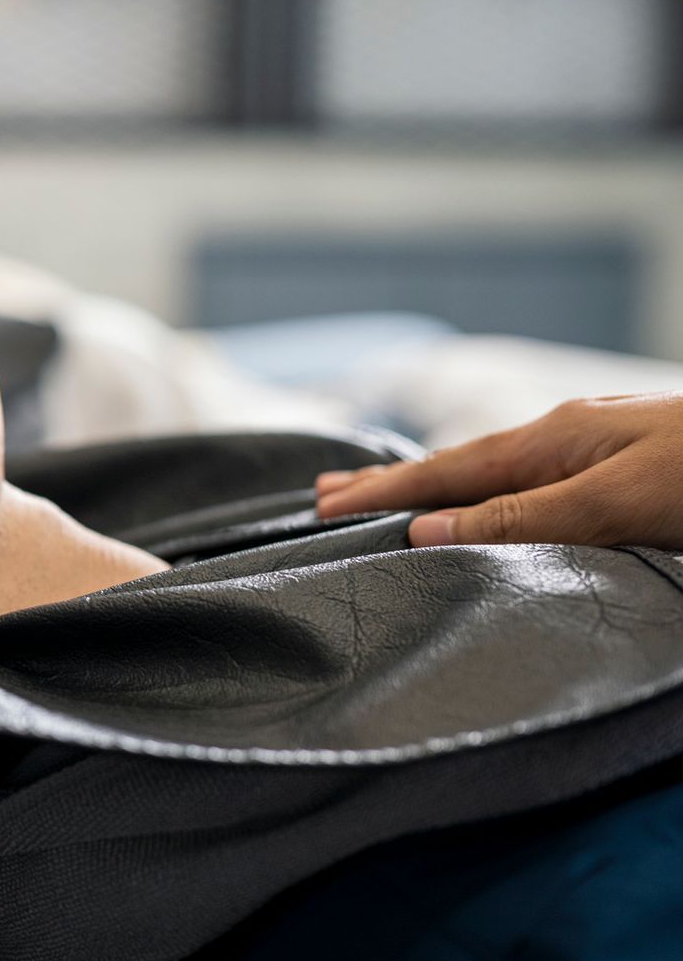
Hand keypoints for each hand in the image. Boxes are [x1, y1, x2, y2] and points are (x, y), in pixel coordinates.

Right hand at [315, 392, 682, 548]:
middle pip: (465, 462)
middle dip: (395, 481)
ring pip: (501, 469)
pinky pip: (536, 480)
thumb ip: (526, 515)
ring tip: (396, 497)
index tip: (323, 507)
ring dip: (440, 486)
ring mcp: (606, 446)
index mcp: (558, 438)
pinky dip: (490, 490)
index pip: (449, 471)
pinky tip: (497, 498)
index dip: (387, 492)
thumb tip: (431, 525)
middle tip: (325, 495)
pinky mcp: (637, 467)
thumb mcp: (621, 502)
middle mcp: (573, 436)